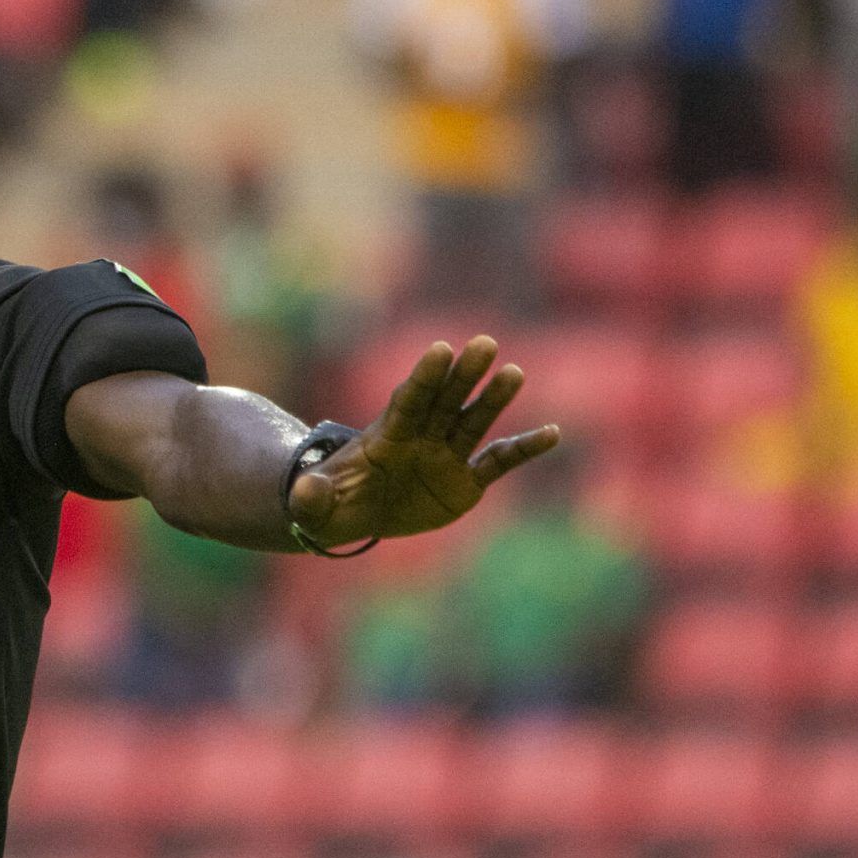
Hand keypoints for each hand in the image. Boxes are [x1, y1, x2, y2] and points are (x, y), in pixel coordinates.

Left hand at [286, 337, 559, 545]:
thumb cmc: (330, 502)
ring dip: (494, 398)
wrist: (354, 514)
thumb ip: (312, 496)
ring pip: (472, 421)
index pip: (407, 401)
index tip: (440, 349)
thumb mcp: (314, 504)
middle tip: (483, 342)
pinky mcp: (465, 481)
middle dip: (463, 374)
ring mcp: (444, 456)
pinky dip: (524, 448)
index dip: (423, 377)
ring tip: (514, 372)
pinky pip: (498, 461)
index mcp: (385, 437)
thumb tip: (305, 491)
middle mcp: (420, 437)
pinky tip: (553, 433)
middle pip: (444, 400)